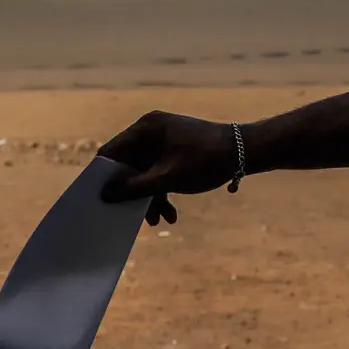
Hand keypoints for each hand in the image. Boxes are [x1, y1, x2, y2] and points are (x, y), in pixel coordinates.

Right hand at [98, 112, 238, 225]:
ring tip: (160, 220)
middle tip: (137, 218)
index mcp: (145, 129)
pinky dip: (163, 190)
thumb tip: (104, 195)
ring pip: (145, 172)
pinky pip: (159, 171)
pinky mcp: (174, 150)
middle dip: (134, 194)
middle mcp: (150, 130)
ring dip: (151, 197)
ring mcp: (163, 140)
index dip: (105, 177)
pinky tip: (171, 214)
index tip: (103, 201)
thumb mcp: (166, 179)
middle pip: (129, 166)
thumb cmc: (204, 162)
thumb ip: (134, 188)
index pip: (111, 153)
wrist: (244, 152)